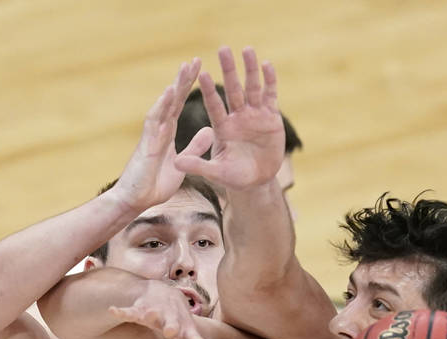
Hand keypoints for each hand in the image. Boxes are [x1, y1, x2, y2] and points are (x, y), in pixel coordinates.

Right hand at [109, 282, 205, 338]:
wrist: (170, 296)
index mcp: (184, 331)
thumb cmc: (178, 329)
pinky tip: (113, 311)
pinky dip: (122, 312)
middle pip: (172, 323)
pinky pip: (130, 311)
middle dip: (171, 326)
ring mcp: (156, 313)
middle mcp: (171, 320)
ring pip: (152, 314)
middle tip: (171, 331)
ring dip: (150, 315)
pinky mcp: (141, 309)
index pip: (191, 336)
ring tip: (147, 316)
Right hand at [112, 59, 201, 212]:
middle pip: (173, 99)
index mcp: (167, 133)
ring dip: (175, 86)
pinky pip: (154, 121)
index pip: (179, 105)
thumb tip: (211, 131)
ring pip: (164, 104)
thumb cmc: (155, 185)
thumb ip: (195, 147)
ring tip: (186, 67)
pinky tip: (170, 92)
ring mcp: (152, 135)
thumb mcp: (183, 163)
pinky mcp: (146, 144)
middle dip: (184, 80)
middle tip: (196, 60)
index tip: (200, 70)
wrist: (135, 201)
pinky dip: (162, 106)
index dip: (189, 88)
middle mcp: (159, 129)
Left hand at [173, 46, 284, 190]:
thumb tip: (176, 162)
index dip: (208, 90)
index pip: (214, 105)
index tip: (200, 73)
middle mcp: (237, 117)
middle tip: (223, 49)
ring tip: (247, 49)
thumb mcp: (216, 173)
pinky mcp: (271, 117)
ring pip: (251, 88)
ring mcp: (254, 115)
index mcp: (222, 127)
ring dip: (250, 69)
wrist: (258, 181)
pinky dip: (270, 81)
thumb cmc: (235, 177)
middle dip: (228, 70)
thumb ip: (198, 165)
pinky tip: (267, 65)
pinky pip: (270, 96)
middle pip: (232, 89)